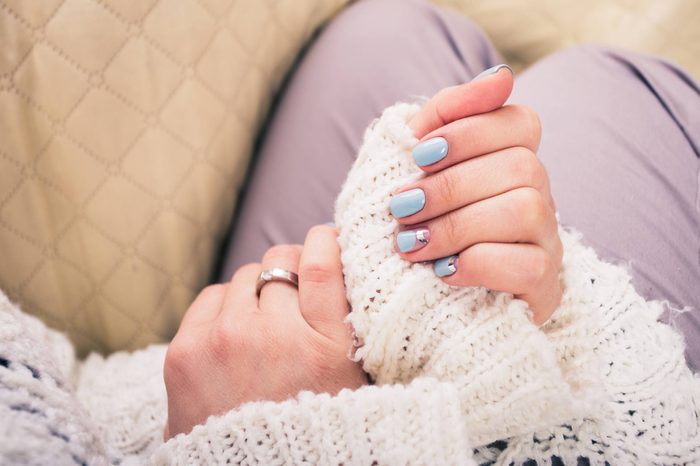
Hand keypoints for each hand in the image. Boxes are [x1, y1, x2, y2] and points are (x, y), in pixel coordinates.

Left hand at [163, 226, 365, 438]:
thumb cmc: (310, 425)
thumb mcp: (349, 379)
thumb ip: (344, 319)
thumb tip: (332, 249)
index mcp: (328, 346)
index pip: (322, 260)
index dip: (323, 239)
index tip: (325, 240)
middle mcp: (277, 336)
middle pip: (280, 261)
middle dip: (288, 271)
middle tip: (291, 298)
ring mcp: (227, 340)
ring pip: (243, 275)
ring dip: (256, 292)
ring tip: (262, 326)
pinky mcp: (186, 351)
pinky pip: (210, 296)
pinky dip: (224, 307)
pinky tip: (233, 334)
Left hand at [394, 66, 561, 324]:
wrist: (412, 297)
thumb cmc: (418, 223)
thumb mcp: (419, 167)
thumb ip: (449, 114)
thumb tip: (500, 77)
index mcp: (513, 161)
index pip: (520, 123)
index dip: (470, 132)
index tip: (419, 155)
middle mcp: (540, 198)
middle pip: (522, 167)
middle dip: (450, 185)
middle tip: (401, 207)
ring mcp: (548, 243)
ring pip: (526, 210)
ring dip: (456, 226)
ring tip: (411, 244)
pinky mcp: (544, 289)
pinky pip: (528, 266)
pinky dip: (476, 264)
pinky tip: (441, 271)